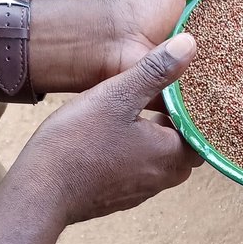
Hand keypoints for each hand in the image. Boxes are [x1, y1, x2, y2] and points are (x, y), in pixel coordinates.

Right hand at [16, 36, 203, 225]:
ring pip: (160, 160)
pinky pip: (138, 171)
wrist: (40, 192)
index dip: (197, 111)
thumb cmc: (78, 142)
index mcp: (171, 155)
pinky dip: (136, 153)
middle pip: (184, 148)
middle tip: (166, 97)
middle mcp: (162, 178)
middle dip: (177, 124)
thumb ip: (155, 71)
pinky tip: (115, 136)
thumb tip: (189, 46)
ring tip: (141, 111)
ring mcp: (140, 191)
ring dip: (155, 138)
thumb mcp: (117, 96)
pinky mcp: (118, 197)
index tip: (187, 90)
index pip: (202, 133)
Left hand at [30, 0, 227, 96]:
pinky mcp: (187, 99)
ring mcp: (193, 73)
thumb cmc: (137, 6)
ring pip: (228, 79)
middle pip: (235, 51)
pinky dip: (226, 105)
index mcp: (197, 18)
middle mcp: (198, 46)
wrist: (109, 46)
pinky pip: (210, 105)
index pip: (233, 19)